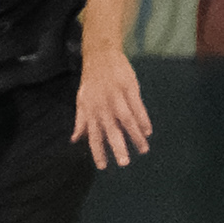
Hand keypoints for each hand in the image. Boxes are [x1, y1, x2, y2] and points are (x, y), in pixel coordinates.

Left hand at [72, 46, 153, 168]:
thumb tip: (75, 139)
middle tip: (124, 163)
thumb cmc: (92, 82)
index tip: (103, 166)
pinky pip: (137, 107)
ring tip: (143, 150)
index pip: (93, 135)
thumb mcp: (81, 101)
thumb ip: (81, 121)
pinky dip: (143, 120)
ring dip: (135, 136)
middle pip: (110, 130)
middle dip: (117, 147)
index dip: (98, 150)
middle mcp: (102, 106)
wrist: (101, 56)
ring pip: (126, 120)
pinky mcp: (129, 88)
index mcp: (90, 111)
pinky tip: (148, 131)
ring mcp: (116, 97)